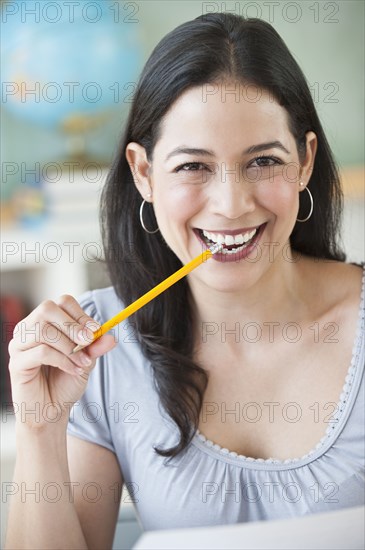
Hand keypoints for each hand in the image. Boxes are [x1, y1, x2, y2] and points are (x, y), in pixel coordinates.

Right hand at [8, 294, 115, 430]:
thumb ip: (95, 346)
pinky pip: (41, 352)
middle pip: (47, 309)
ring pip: (43, 330)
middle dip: (72, 325)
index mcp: (46, 322)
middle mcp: (28, 329)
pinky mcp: (16, 363)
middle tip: (88, 342)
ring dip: (69, 346)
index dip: (80, 314)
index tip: (96, 330)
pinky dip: (62, 360)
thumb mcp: (86, 360)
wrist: (51, 411)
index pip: (60, 303)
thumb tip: (110, 336)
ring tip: (82, 362)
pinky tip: (72, 370)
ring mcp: (19, 345)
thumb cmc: (65, 382)